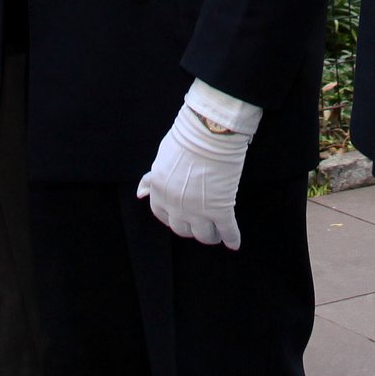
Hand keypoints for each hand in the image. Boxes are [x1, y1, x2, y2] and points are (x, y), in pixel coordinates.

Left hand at [136, 100, 255, 248]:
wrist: (208, 133)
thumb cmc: (185, 139)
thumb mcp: (161, 159)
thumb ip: (152, 179)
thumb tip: (140, 192)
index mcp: (160, 192)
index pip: (163, 215)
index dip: (173, 218)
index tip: (182, 217)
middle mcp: (176, 206)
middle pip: (183, 229)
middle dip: (192, 229)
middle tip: (202, 225)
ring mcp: (199, 210)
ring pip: (204, 235)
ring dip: (211, 236)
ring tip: (217, 233)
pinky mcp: (221, 209)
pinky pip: (227, 230)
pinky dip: (232, 238)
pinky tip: (234, 243)